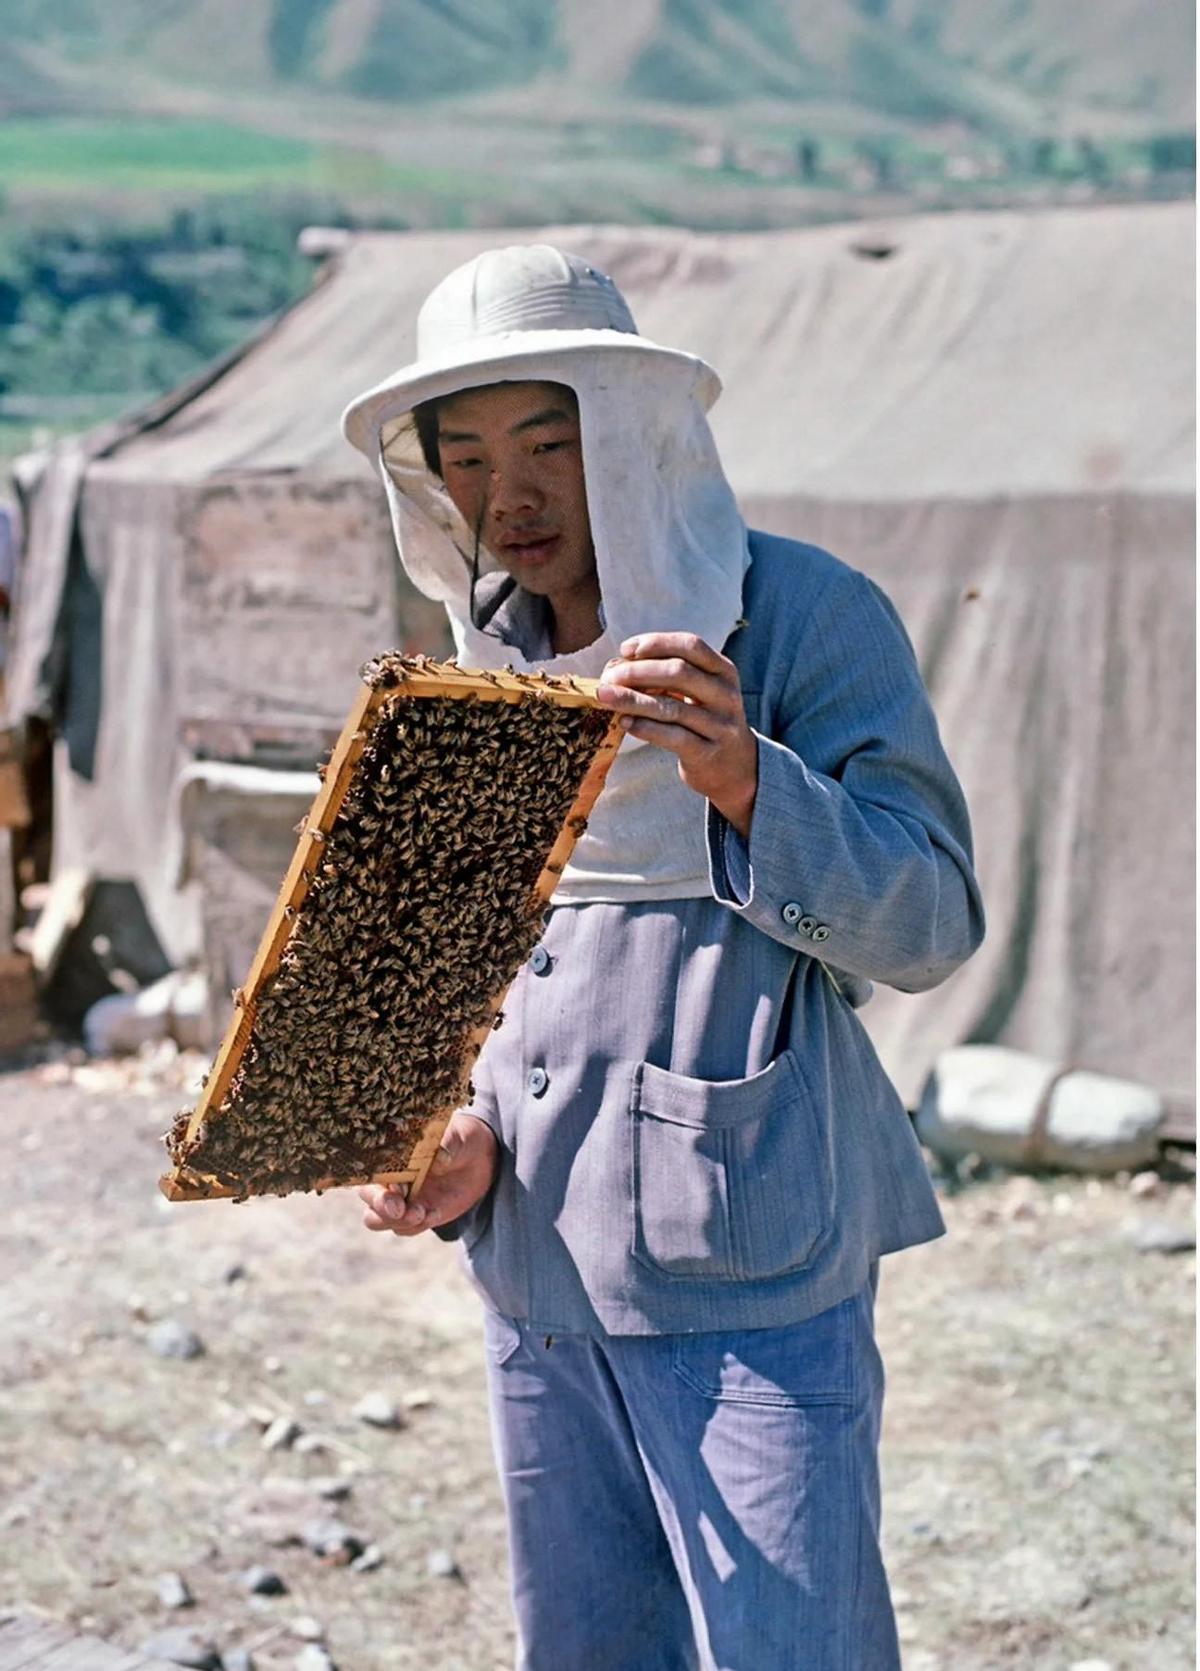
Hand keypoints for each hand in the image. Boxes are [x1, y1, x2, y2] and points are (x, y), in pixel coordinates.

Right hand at [358, 1112, 498, 1236]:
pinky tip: (435, 1214)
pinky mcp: (415, 1215)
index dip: (380, 1182)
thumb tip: (439, 1159)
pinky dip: (415, 1226)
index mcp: (390, 1156)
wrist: (479, 1159)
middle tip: (400, 1209)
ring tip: (421, 1214)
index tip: (399, 1186)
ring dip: (396, 1222)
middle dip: (381, 1207)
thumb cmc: (460, 1139)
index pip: (371, 1172)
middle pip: (369, 1201)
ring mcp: (401, 1200)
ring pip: (378, 1220)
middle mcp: (389, 1180)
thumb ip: (446, 1145)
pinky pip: (404, 1229)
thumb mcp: (456, 1137)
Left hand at [597, 632, 758, 836]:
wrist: (735, 766)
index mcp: (723, 671)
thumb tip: (617, 668)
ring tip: (605, 697)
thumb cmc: (705, 720)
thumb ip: (668, 676)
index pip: (691, 645)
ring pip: (672, 707)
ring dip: (633, 700)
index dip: (656, 643)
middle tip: (609, 677)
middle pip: (679, 672)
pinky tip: (626, 723)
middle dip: (638, 671)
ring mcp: (719, 725)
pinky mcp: (707, 752)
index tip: (626, 649)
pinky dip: (646, 728)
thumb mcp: (699, 691)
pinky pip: (673, 737)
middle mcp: (725, 695)